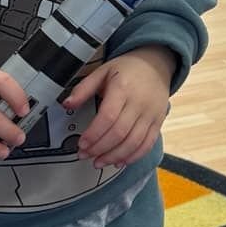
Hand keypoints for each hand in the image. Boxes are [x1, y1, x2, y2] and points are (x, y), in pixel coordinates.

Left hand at [63, 47, 174, 171]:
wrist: (157, 65)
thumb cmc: (128, 69)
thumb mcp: (103, 71)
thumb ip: (83, 88)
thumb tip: (67, 104)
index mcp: (123, 88)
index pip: (108, 117)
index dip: (93, 134)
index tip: (81, 143)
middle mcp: (139, 102)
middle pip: (119, 133)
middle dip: (99, 148)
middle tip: (85, 155)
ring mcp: (151, 114)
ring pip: (133, 142)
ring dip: (114, 156)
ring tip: (98, 162)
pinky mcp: (158, 122)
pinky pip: (147, 144)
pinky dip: (133, 156)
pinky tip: (119, 161)